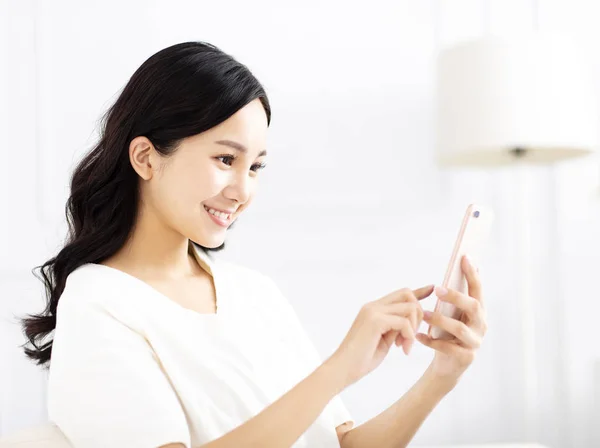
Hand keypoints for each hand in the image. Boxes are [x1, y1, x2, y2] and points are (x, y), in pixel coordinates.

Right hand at [328, 285, 433, 388]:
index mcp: (373, 309)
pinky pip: (404, 322)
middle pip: (407, 294)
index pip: (400, 293)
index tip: (431, 288)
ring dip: (414, 328)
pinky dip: (409, 336)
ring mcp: (373, 311)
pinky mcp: (375, 320)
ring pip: (409, 307)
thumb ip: (395, 327)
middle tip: (412, 337)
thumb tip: (410, 322)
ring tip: (405, 346)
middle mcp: (373, 306)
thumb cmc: (361, 359)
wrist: (343, 369)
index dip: (418, 291)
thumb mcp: (384, 340)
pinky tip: (403, 350)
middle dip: (418, 314)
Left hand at [416, 255, 486, 381]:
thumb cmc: (447, 334)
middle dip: (456, 296)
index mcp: (478, 312)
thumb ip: (451, 298)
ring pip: (459, 328)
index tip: (464, 257)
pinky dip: (431, 341)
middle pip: (474, 306)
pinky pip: (448, 348)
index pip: (478, 290)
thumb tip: (450, 271)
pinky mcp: (466, 358)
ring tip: (422, 314)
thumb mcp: (450, 315)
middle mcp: (481, 325)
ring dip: (439, 319)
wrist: (446, 367)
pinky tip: (418, 336)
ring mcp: (475, 342)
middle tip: (437, 289)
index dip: (472, 274)